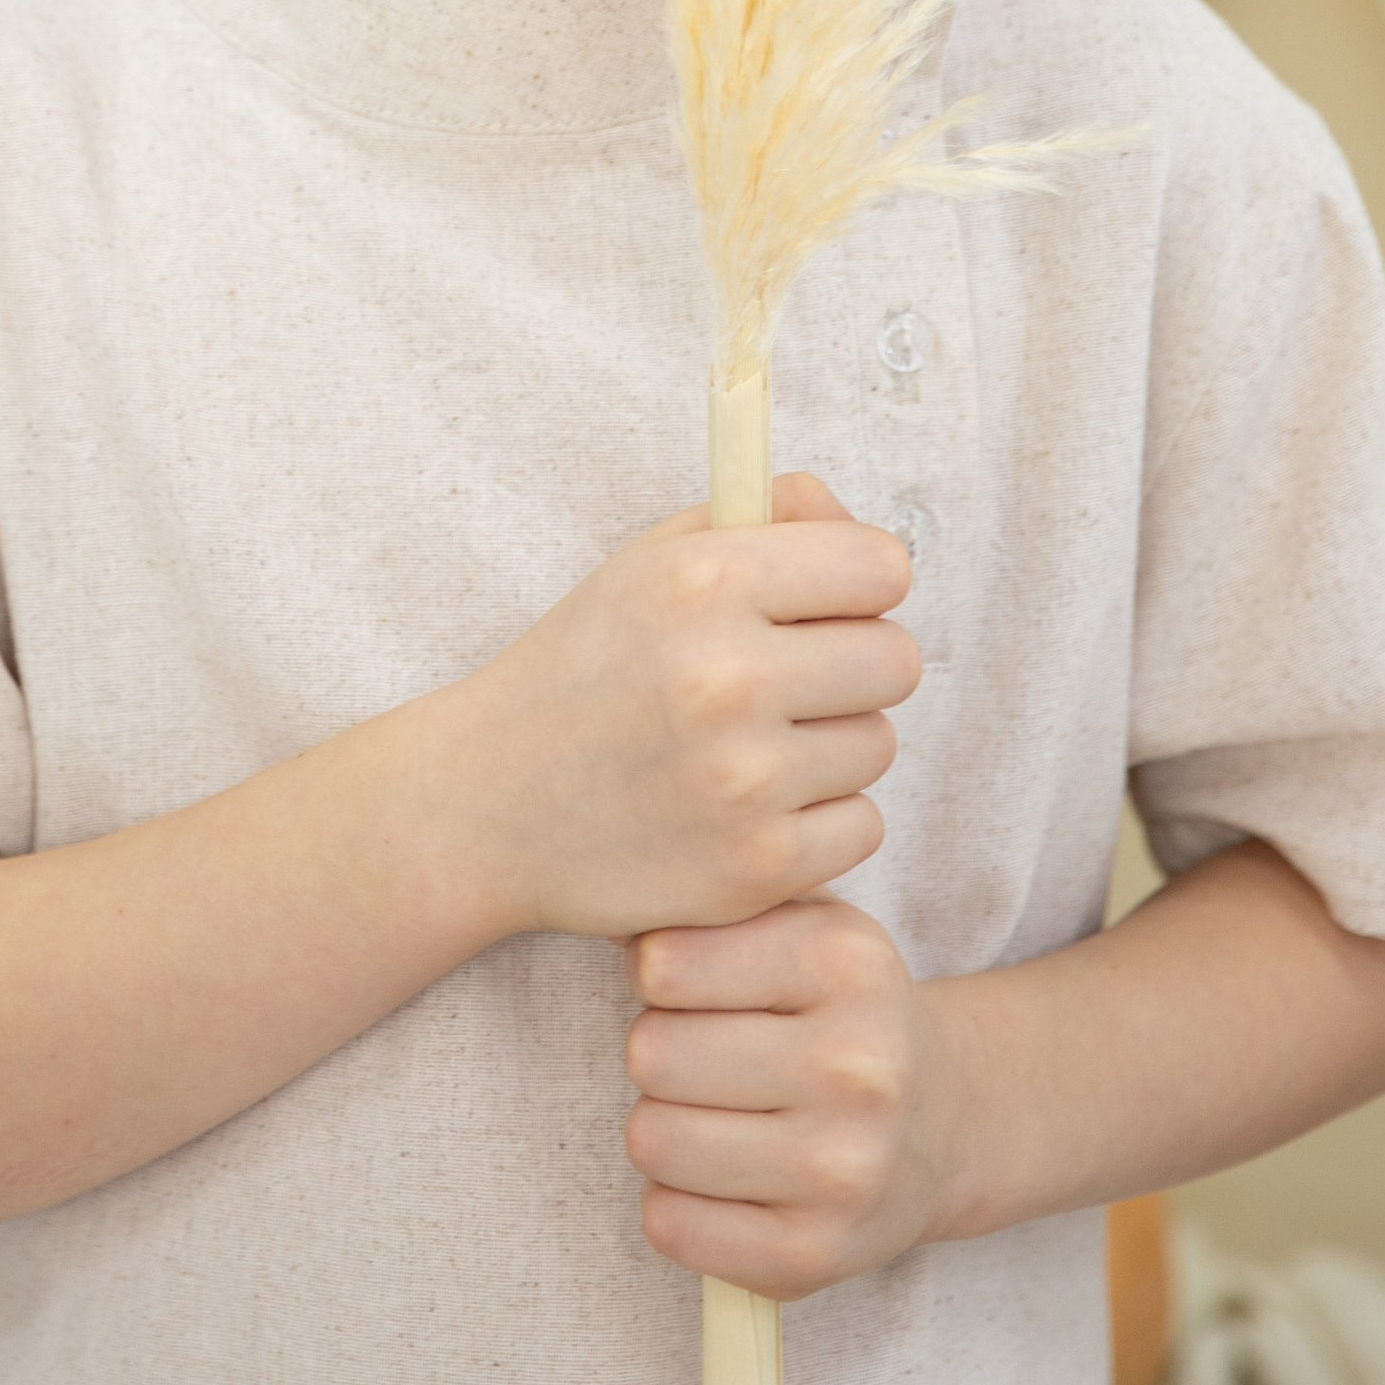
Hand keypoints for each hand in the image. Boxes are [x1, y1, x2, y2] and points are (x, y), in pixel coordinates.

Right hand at [442, 475, 918, 943]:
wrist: (486, 803)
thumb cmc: (584, 666)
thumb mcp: (651, 561)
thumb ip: (765, 518)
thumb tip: (872, 534)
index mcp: (703, 581)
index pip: (881, 566)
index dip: (858, 584)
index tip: (825, 606)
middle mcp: (727, 676)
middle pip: (897, 659)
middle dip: (852, 665)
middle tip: (789, 680)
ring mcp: (744, 780)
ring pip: (879, 744)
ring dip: (830, 745)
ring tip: (750, 746)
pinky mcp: (756, 866)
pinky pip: (862, 826)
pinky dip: (819, 821)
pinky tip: (749, 808)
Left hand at [622, 897, 960, 1297]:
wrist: (945, 1122)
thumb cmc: (838, 1008)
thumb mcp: (801, 921)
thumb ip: (716, 901)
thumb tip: (615, 930)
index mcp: (845, 964)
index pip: (663, 965)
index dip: (657, 974)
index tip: (693, 986)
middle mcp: (856, 1069)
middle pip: (650, 1055)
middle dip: (658, 1052)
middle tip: (703, 1058)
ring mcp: (841, 1171)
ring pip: (652, 1141)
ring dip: (662, 1127)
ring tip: (712, 1115)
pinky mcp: (814, 1255)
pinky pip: (669, 1225)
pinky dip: (675, 1203)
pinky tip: (721, 1180)